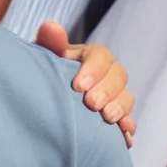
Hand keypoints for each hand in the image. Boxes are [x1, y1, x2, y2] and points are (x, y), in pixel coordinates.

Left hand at [34, 22, 135, 147]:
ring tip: (107, 119)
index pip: (102, 55)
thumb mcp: (42, 59)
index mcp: (89, 57)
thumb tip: (50, 27)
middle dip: (108, 90)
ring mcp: (112, 98)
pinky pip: (128, 123)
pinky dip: (128, 129)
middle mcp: (105, 75)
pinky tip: (124, 138)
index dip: (94, 69)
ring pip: (127, 97)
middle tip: (92, 104)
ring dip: (120, 108)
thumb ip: (48, 43)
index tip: (78, 86)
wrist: (39, 103)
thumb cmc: (41, 76)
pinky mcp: (115, 120)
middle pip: (119, 76)